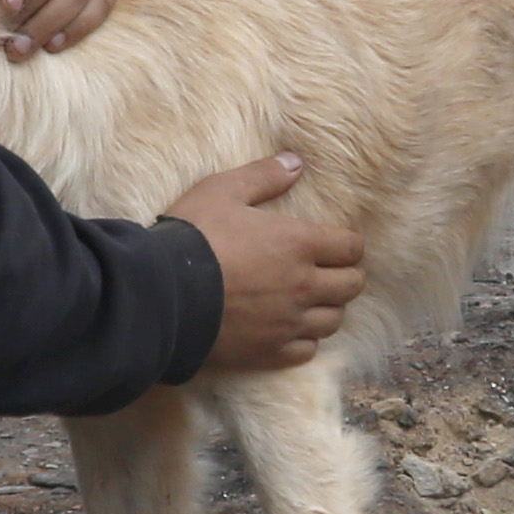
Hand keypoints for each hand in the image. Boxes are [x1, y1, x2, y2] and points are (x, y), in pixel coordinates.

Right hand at [171, 150, 364, 375]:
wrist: (162, 294)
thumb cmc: (193, 236)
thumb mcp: (223, 191)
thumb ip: (263, 176)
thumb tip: (295, 161)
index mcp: (299, 244)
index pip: (351, 247)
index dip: (349, 245)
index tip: (337, 245)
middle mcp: (303, 285)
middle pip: (351, 286)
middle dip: (345, 276)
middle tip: (329, 272)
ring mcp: (288, 322)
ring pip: (332, 321)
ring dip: (328, 309)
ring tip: (312, 302)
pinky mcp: (270, 352)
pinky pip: (307, 351)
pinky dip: (305, 341)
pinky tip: (290, 330)